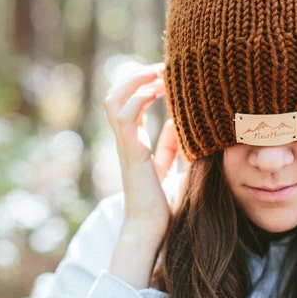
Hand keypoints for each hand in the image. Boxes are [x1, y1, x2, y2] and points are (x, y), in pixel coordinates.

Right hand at [103, 63, 179, 287]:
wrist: (153, 230)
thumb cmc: (164, 206)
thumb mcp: (173, 169)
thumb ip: (174, 146)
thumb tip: (181, 121)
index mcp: (136, 143)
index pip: (132, 102)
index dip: (145, 83)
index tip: (168, 73)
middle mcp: (127, 141)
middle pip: (117, 95)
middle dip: (136, 75)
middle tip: (162, 67)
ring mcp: (126, 146)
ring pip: (115, 100)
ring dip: (134, 81)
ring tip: (157, 73)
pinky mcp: (131, 153)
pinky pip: (124, 117)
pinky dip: (137, 98)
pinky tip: (156, 92)